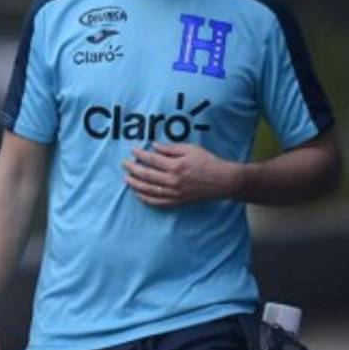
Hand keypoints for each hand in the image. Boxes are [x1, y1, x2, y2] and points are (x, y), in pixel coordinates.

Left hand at [123, 143, 241, 207]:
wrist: (224, 181)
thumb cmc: (208, 162)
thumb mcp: (191, 149)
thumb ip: (171, 148)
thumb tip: (154, 147)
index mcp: (176, 165)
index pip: (151, 160)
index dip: (140, 154)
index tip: (132, 150)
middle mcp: (173, 181)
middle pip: (146, 175)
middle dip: (133, 169)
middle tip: (124, 164)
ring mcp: (174, 193)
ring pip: (148, 190)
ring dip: (135, 184)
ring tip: (126, 178)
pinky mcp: (177, 202)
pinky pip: (157, 202)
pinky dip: (146, 199)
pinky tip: (138, 194)